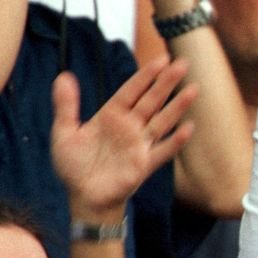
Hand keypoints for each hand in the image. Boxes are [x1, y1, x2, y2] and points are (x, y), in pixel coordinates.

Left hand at [51, 57, 197, 215]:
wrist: (84, 197)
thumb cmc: (74, 166)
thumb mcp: (64, 133)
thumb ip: (65, 105)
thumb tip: (64, 76)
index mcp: (112, 116)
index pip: (131, 91)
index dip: (146, 75)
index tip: (160, 60)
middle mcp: (130, 127)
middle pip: (152, 100)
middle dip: (167, 82)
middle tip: (183, 63)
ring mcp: (139, 145)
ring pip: (162, 121)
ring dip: (177, 106)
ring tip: (193, 89)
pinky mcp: (144, 164)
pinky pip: (163, 151)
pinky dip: (175, 141)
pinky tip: (188, 129)